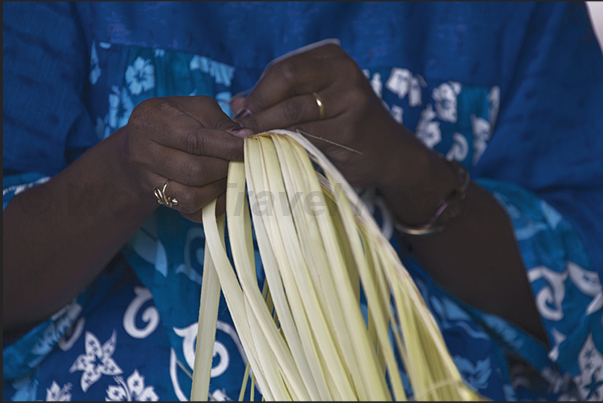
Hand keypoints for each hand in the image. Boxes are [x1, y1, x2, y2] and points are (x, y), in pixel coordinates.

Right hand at [125, 96, 253, 221]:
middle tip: (242, 160)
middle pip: (195, 171)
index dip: (228, 147)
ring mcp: (147, 180)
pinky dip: (214, 204)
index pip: (195, 141)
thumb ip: (220, 122)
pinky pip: (191, 211)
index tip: (248, 147)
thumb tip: (245, 138)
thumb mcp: (197, 108)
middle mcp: (143, 152)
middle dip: (226, 167)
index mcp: (152, 120)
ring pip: (192, 196)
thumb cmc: (178, 118)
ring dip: (221, 187)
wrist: (144, 142)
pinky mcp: (157, 199)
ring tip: (231, 172)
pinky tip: (222, 188)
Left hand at [231, 44, 428, 189]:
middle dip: (258, 106)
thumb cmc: (346, 126)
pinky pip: (305, 135)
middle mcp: (344, 72)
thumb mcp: (316, 102)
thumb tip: (235, 102)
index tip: (240, 112)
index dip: (257, 91)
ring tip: (248, 141)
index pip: (282, 68)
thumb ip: (279, 98)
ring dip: (264, 127)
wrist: (390, 153)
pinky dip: (283, 143)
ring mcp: (350, 99)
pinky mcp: (350, 129)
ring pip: (292, 110)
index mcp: (332, 59)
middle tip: (240, 128)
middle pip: (286, 79)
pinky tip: (271, 150)